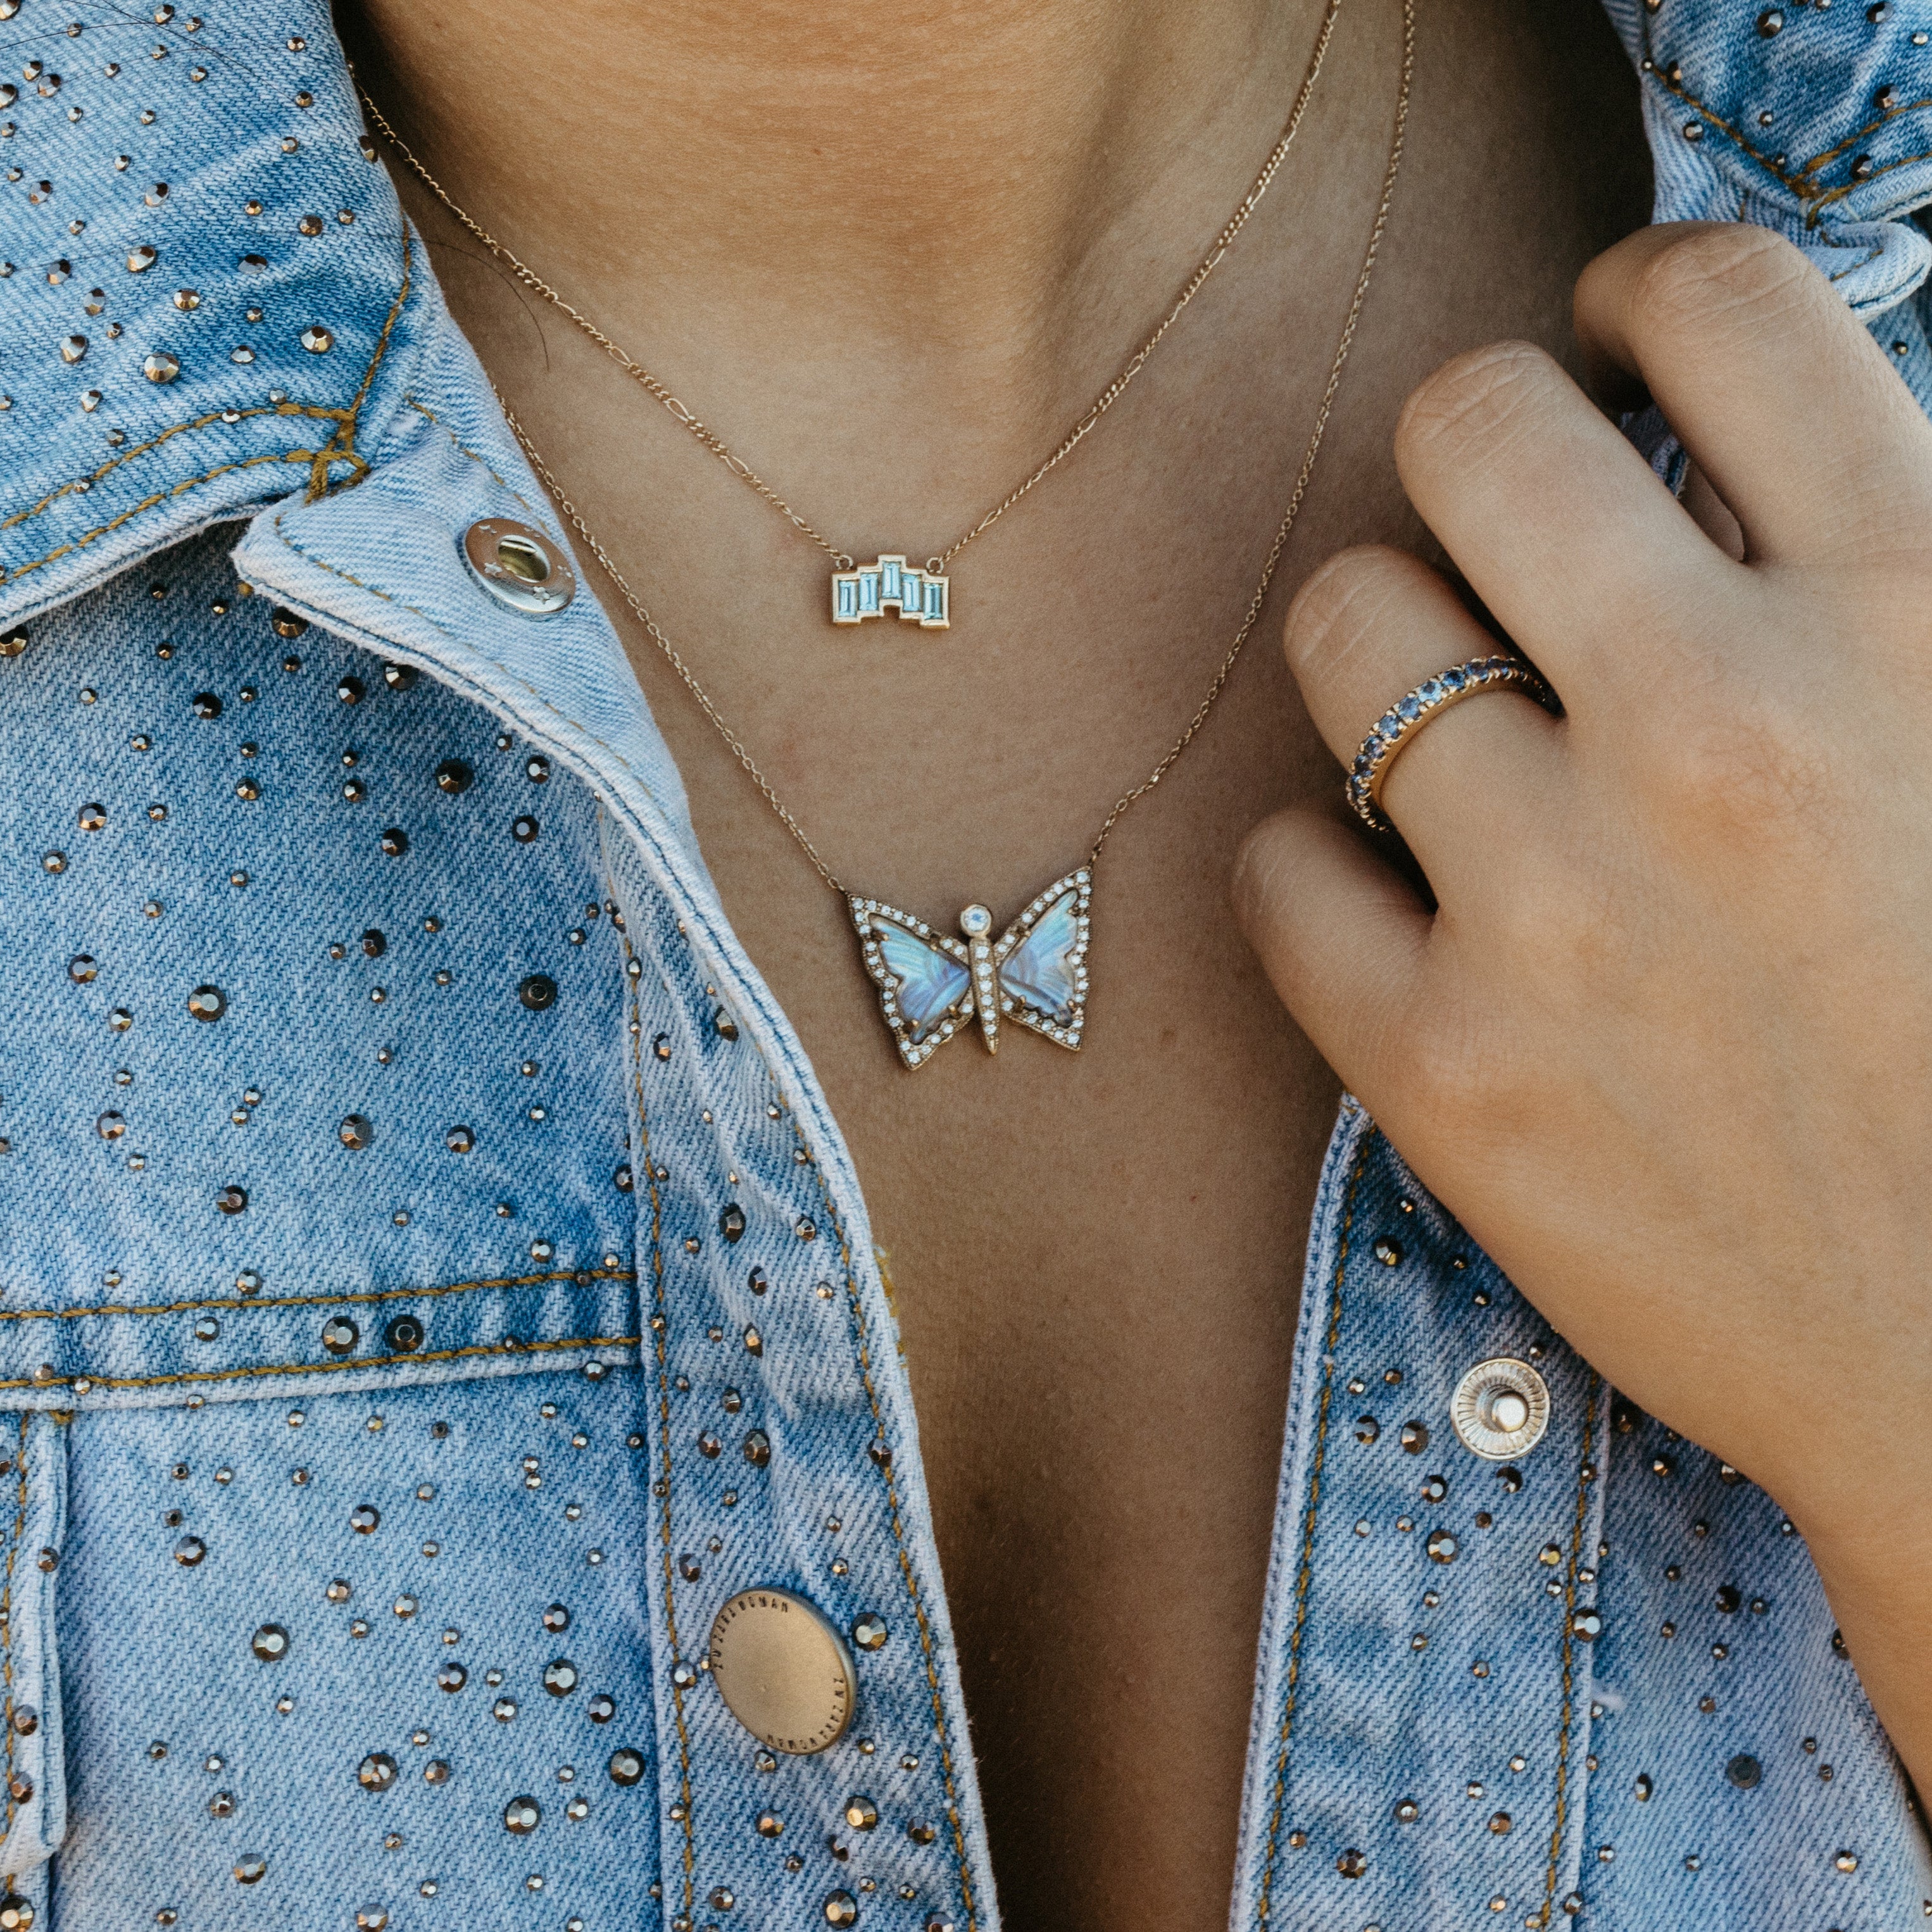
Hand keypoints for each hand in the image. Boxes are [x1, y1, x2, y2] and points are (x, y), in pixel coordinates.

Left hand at [1234, 221, 1931, 1788]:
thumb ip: (1898, 579)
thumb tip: (1743, 457)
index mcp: (1914, 613)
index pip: (1717, 309)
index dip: (1643, 297)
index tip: (1616, 351)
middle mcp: (1718, 729)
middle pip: (1471, 432)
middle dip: (1480, 452)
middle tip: (1506, 529)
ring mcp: (1559, 903)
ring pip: (1346, 630)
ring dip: (1385, 646)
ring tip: (1450, 718)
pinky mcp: (1443, 1069)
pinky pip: (1274, 874)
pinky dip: (1316, 865)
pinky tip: (1389, 893)